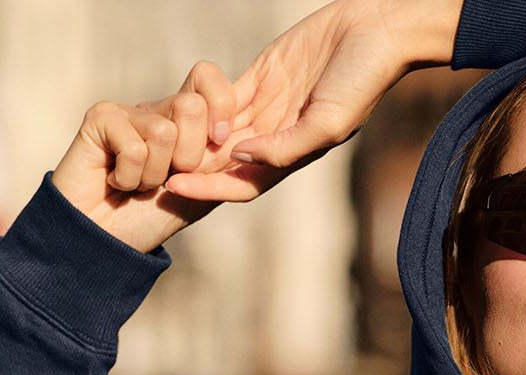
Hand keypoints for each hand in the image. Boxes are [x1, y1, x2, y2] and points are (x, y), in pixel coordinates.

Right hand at [50, 60, 251, 253]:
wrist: (108, 241)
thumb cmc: (154, 218)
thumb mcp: (202, 190)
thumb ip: (226, 162)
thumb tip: (254, 139)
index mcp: (184, 119)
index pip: (207, 77)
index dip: (220, 106)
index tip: (217, 140)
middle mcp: (157, 109)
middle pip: (191, 106)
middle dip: (188, 158)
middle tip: (167, 178)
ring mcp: (128, 111)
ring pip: (164, 132)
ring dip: (154, 176)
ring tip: (139, 184)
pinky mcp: (100, 118)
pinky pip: (134, 148)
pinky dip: (130, 178)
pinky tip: (116, 181)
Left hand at [161, 0, 462, 204]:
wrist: (374, 33)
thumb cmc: (361, 82)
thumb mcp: (328, 121)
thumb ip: (286, 145)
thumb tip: (242, 158)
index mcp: (294, 156)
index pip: (244, 183)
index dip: (210, 190)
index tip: (176, 187)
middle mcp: (277, 138)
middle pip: (226, 164)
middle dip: (193, 170)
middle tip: (152, 171)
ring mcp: (268, 108)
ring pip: (221, 132)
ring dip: (192, 140)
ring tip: (157, 143)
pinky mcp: (263, 77)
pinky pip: (225, 97)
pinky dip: (202, 104)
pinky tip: (175, 106)